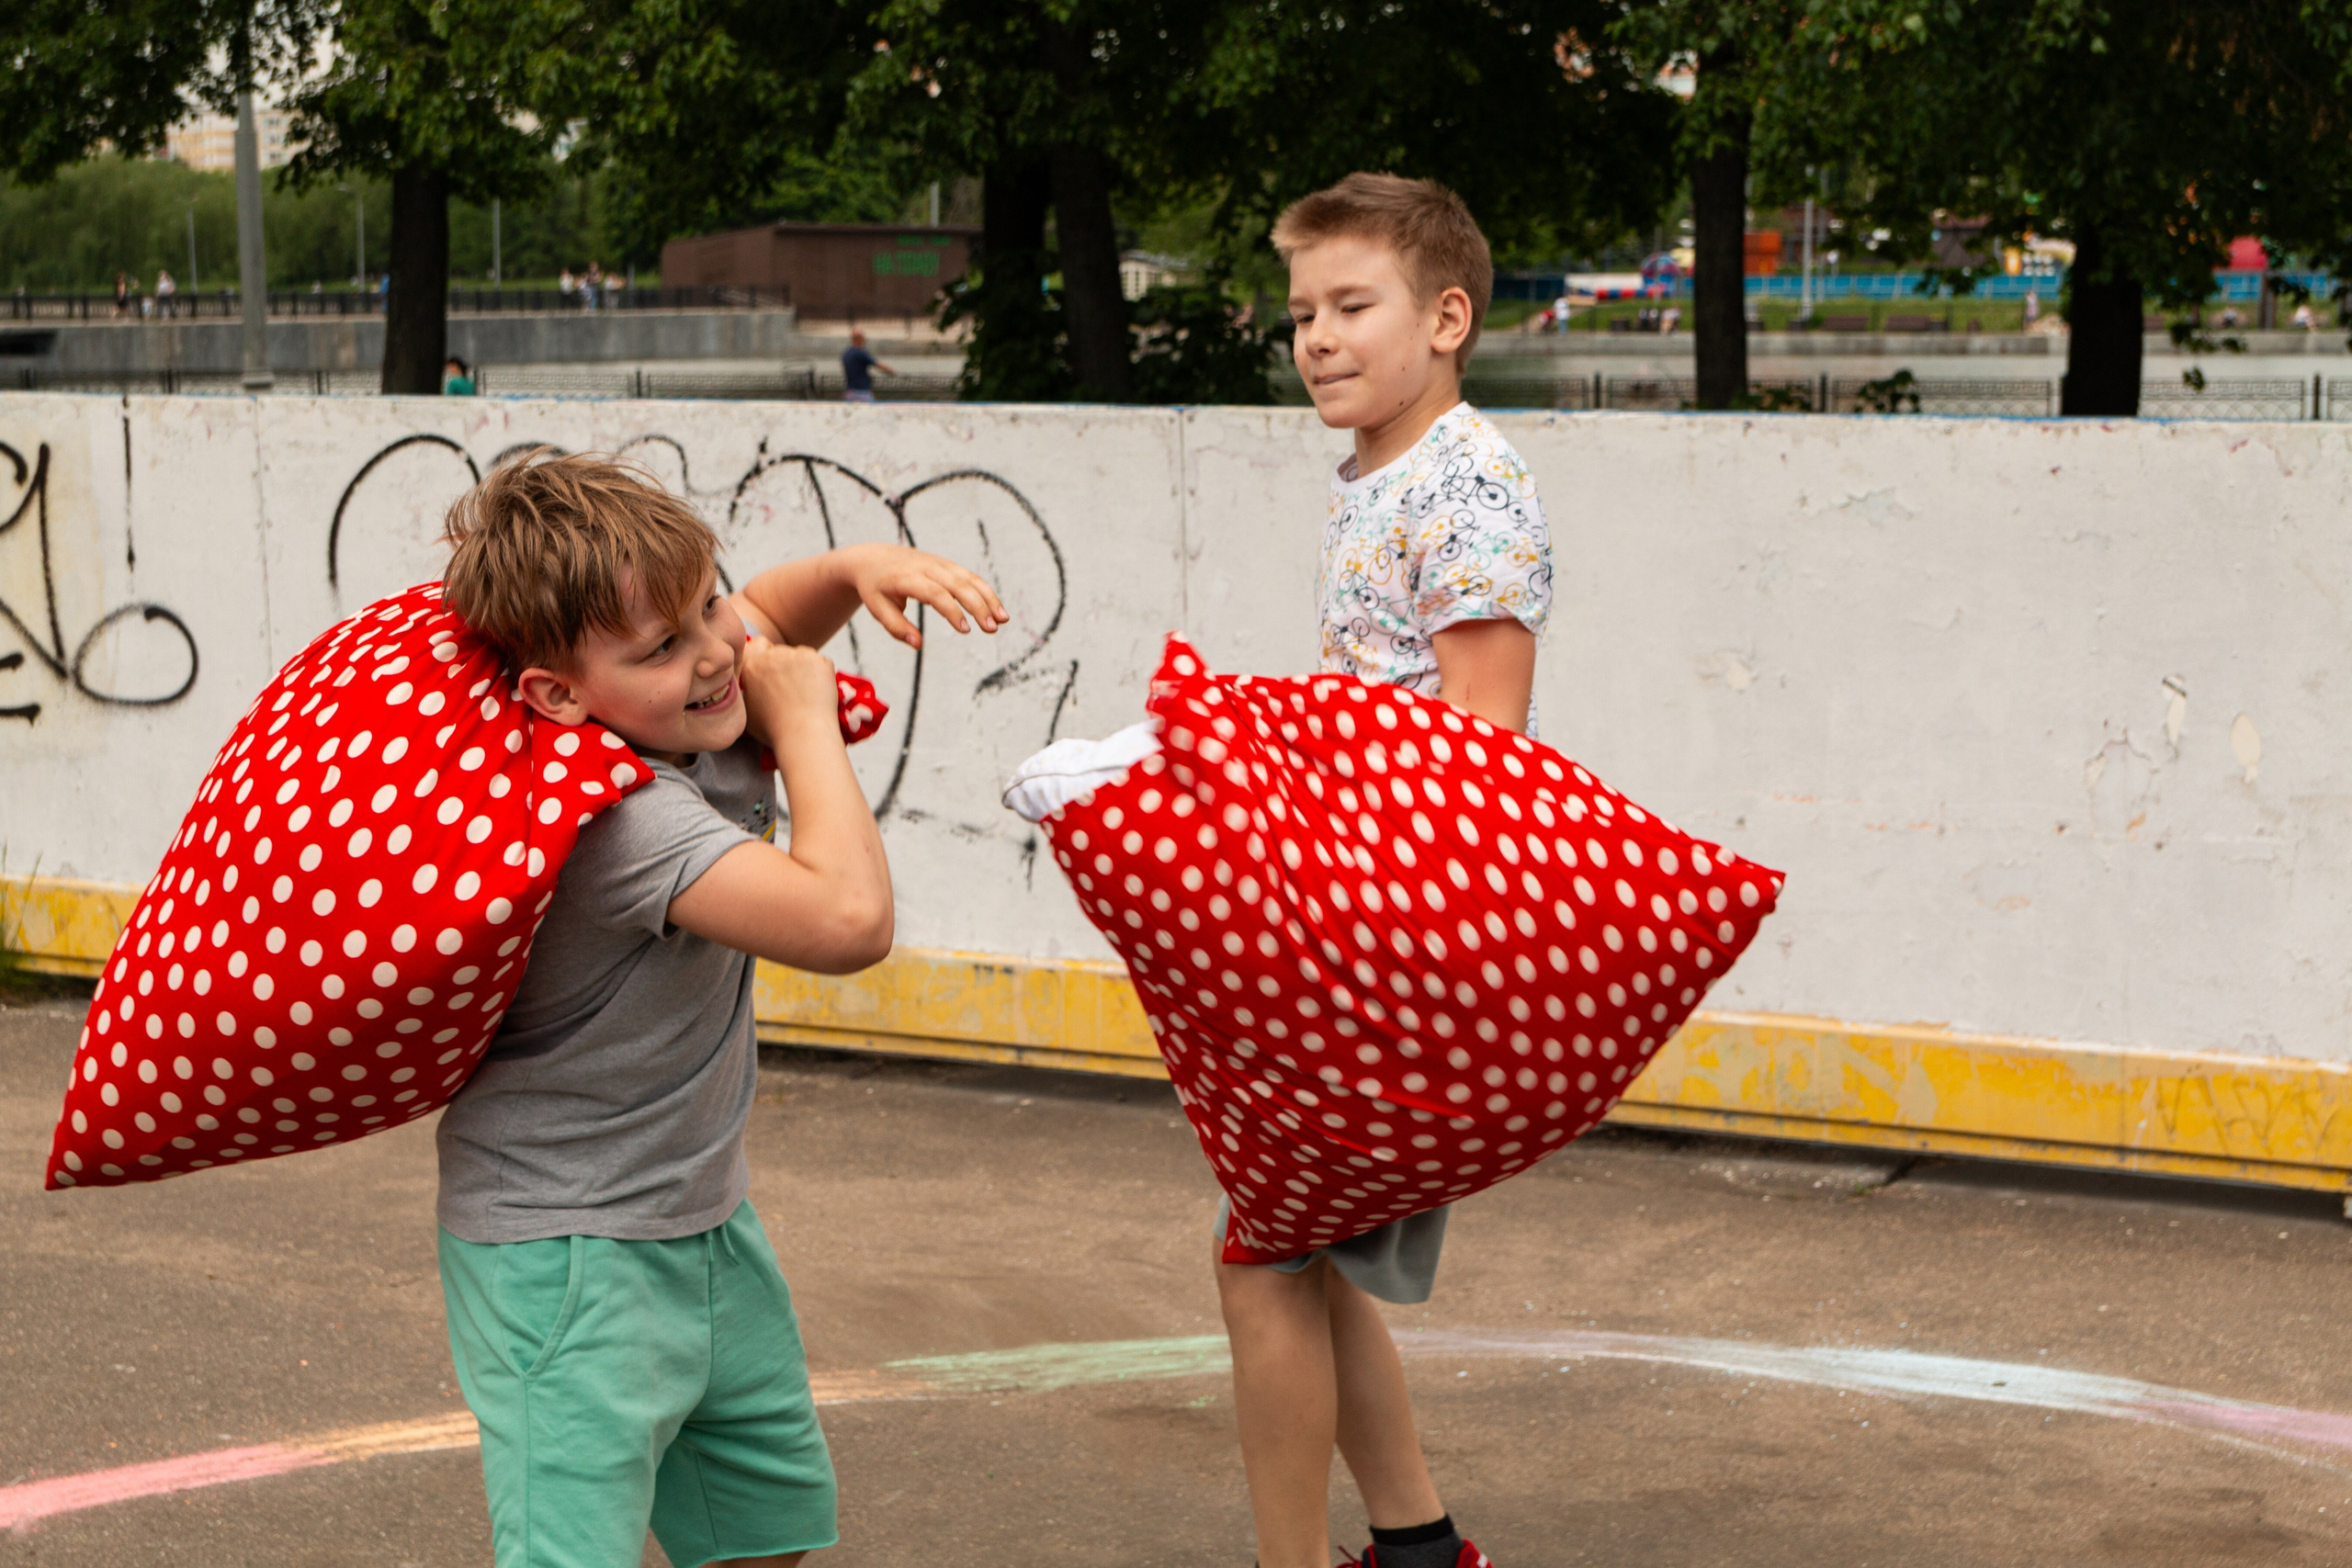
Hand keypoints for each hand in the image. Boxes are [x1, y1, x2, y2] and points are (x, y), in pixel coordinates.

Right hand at [738, 635, 841, 750]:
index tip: (772, 670)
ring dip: (804, 668)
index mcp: (751, 665)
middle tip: (792, 689)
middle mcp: (773, 655)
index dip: (765, 655)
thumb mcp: (747, 710)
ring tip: (805, 695)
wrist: (803, 735)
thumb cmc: (774, 730)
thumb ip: (748, 689)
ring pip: (802, 656)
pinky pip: (820, 663)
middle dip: (786, 665)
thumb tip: (752, 685)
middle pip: (781, 651)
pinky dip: (821, 674)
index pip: (758, 644)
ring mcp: (798, 655)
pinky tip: (817, 694)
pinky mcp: (819, 660)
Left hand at [841, 543, 1006, 648]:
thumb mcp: (877, 608)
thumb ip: (896, 627)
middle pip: (958, 585)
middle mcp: (926, 567)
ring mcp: (939, 564)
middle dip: (978, 606)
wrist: (873, 558)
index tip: (966, 630)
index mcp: (906, 577)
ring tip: (1003, 620)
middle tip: (992, 629)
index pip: (934, 593)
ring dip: (989, 598)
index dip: (952, 610)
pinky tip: (997, 610)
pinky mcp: (947, 565)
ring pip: (969, 579)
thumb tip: (918, 645)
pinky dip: (986, 592)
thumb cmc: (875, 588)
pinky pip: (970, 577)